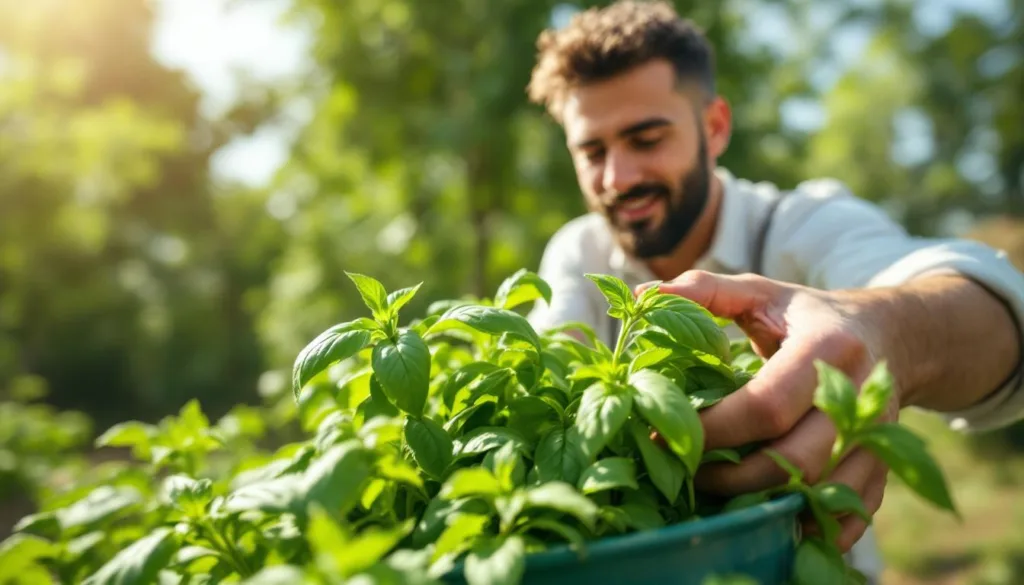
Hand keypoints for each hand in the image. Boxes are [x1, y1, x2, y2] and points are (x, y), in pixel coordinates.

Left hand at [636, 270, 899, 552]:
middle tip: (687, 473)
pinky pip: (850, 511)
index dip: (713, 429)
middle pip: (796, 460)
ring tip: (717, 498)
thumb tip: (644, 296)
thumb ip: (703, 290)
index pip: (766, 405)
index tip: (663, 434)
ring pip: (822, 493)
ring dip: (766, 507)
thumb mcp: (760, 292)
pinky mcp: (882, 465)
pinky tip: (769, 521)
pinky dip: (810, 525)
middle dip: (733, 478)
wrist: (891, 336)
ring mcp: (876, 436)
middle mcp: (859, 396)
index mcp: (826, 348)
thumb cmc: (808, 315)